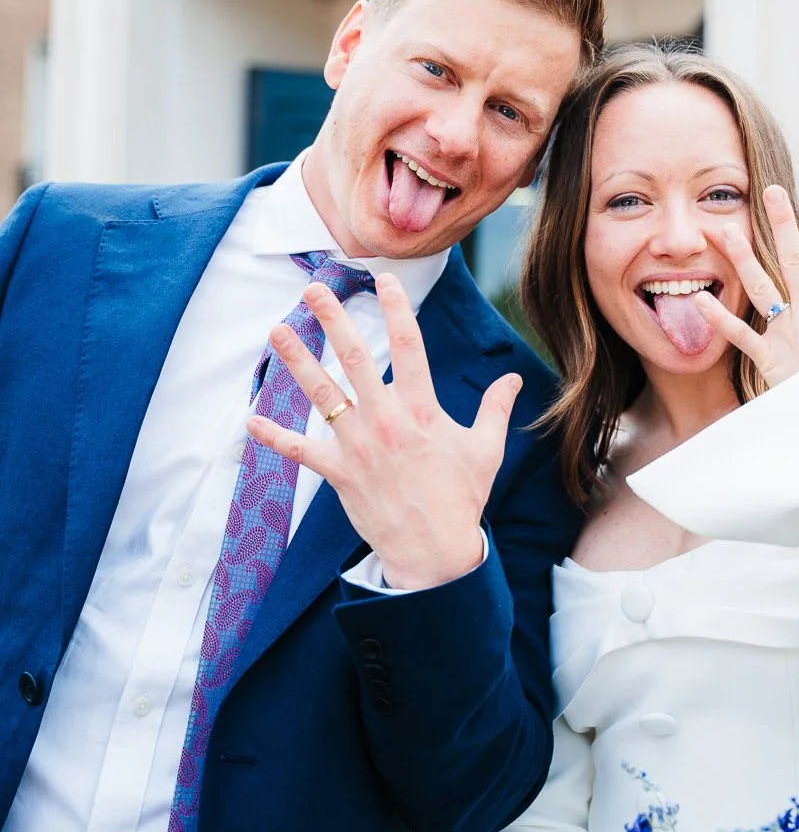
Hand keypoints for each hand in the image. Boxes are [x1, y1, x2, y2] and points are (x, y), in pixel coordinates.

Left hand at [246, 273, 521, 589]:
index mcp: (423, 410)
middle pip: (355, 358)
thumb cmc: (462, 498)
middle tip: (314, 290)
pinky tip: (250, 421)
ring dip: (297, 360)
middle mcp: (387, 420)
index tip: (384, 280)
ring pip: (322, 394)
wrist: (435, 551)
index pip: (408, 346)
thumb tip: (514, 379)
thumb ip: (495, 408)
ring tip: (277, 331)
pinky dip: (275, 437)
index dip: (396, 308)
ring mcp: (360, 446)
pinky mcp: (340, 473)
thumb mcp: (486, 449)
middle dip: (332, 320)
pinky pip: (301, 451)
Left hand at [693, 184, 798, 387]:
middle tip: (770, 190)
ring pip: (762, 287)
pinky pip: (741, 335)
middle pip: (796, 259)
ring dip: (742, 258)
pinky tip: (697, 300)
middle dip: (783, 223)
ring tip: (723, 229)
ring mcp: (790, 334)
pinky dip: (719, 319)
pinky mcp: (770, 359)